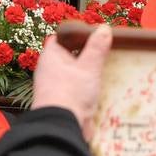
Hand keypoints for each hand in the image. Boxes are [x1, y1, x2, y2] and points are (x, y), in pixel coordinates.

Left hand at [31, 25, 111, 140]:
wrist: (62, 127)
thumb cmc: (71, 92)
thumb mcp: (89, 66)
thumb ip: (97, 47)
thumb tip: (103, 28)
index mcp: (51, 56)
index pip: (61, 38)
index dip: (77, 35)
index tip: (93, 35)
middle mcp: (49, 70)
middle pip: (70, 56)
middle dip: (86, 56)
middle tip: (105, 53)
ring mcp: (54, 87)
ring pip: (74, 74)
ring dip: (88, 74)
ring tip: (106, 71)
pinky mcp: (61, 102)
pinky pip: (75, 89)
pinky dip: (86, 89)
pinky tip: (101, 89)